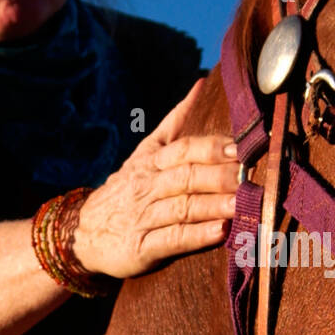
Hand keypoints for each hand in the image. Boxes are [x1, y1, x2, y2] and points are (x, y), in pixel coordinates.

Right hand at [70, 79, 239, 278]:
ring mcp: (143, 218)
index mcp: (151, 162)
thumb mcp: (145, 153)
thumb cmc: (127, 189)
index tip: (241, 147)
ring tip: (243, 203)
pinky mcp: (141, 248)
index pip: (183, 149)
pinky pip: (171, 240)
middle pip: (187, 177)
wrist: (83, 232)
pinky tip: (220, 232)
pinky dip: (196, 236)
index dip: (211, 147)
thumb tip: (201, 86)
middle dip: (220, 176)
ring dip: (214, 205)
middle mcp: (146, 187)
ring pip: (183, 207)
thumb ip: (175, 123)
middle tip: (251, 176)